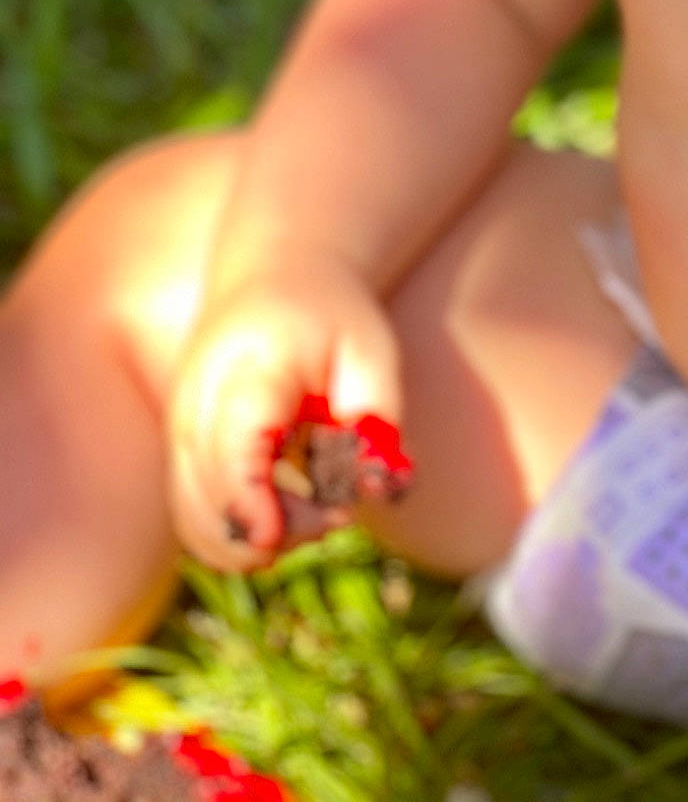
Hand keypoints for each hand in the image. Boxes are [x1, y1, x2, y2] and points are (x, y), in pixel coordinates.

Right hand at [166, 250, 401, 568]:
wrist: (275, 273)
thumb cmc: (332, 315)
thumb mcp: (371, 352)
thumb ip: (378, 419)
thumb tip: (378, 491)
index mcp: (247, 367)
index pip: (231, 448)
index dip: (249, 503)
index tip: (279, 538)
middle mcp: (197, 402)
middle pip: (209, 495)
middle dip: (272, 532)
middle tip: (340, 514)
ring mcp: (180, 429)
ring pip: (194, 518)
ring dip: (254, 542)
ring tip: (319, 514)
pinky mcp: (180, 452)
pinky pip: (195, 516)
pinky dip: (240, 533)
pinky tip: (289, 512)